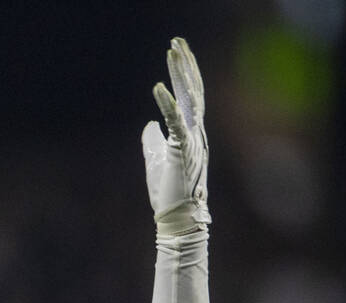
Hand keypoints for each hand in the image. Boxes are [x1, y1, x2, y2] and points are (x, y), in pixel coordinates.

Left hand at [141, 37, 209, 235]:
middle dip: (185, 65)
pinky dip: (167, 103)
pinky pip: (175, 121)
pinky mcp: (182, 150)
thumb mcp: (156, 161)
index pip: (190, 96)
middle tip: (176, 42)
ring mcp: (193, 140)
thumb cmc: (168, 193)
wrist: (176, 218)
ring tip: (172, 52)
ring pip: (190, 99)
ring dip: (181, 74)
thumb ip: (153, 141)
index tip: (177, 51)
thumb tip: (149, 125)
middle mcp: (197, 133)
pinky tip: (157, 87)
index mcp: (192, 134)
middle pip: (194, 90)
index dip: (185, 73)